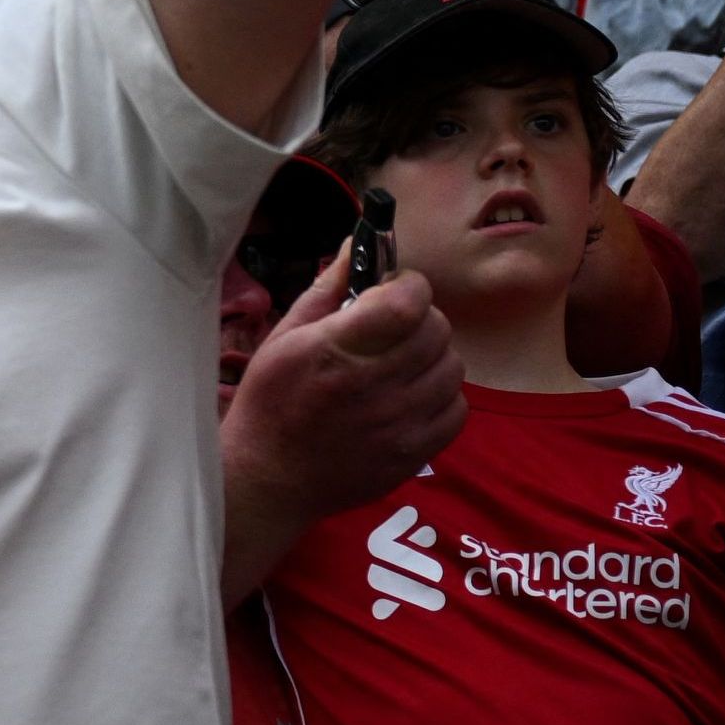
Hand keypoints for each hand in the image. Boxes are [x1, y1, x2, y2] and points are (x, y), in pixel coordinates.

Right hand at [230, 254, 464, 519]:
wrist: (267, 481)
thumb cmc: (269, 404)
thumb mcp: (283, 339)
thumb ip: (326, 290)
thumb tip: (357, 244)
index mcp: (336, 352)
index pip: (408, 301)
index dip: (408, 286)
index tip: (392, 291)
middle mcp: (373, 387)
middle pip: (437, 329)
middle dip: (420, 318)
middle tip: (394, 329)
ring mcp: (398, 424)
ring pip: (452, 366)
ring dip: (431, 358)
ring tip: (401, 365)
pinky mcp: (413, 453)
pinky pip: (457, 408)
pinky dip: (440, 397)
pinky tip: (410, 397)